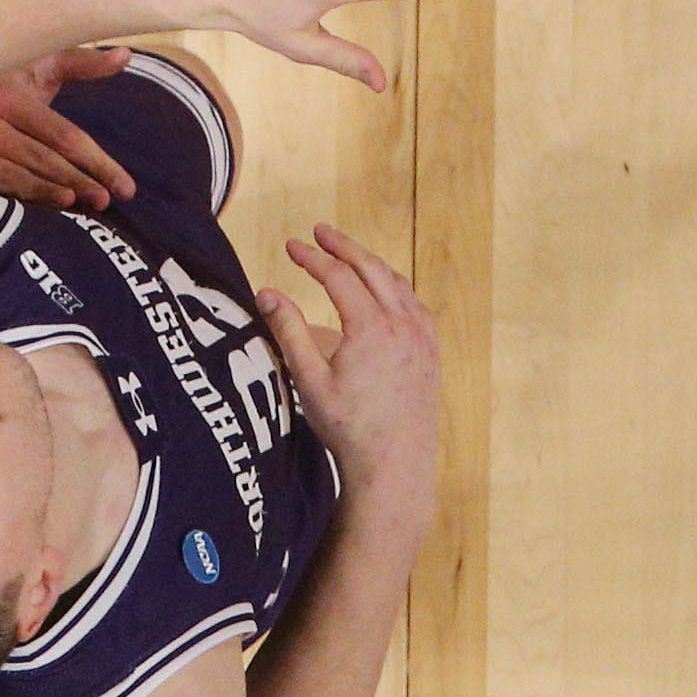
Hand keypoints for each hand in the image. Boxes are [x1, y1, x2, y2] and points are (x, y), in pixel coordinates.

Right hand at [0, 46, 138, 205]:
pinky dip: (11, 208)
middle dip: (79, 181)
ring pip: (14, 177)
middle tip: (106, 202)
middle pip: (41, 158)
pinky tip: (33, 218)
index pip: (62, 134)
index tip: (126, 187)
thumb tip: (125, 55)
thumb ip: (79, 63)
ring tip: (78, 207)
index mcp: (5, 94)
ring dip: (49, 195)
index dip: (98, 161)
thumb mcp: (35, 71)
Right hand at [258, 223, 441, 508]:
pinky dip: (393, 286)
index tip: (290, 245)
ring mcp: (421, 338)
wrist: (395, 464)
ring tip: (347, 255)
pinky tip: (383, 290)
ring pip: (396, 283)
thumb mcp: (308, 380)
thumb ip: (288, 331)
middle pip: (371, 268)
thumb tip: (266, 292)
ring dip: (370, 263)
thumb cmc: (348, 428)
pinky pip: (413, 304)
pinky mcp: (430, 352)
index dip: (311, 257)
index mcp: (371, 328)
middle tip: (319, 232)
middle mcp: (402, 325)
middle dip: (343, 246)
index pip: (337, 276)